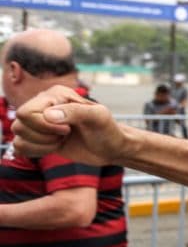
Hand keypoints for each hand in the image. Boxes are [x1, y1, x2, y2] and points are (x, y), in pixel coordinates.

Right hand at [13, 86, 128, 165]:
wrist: (111, 147)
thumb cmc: (108, 130)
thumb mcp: (98, 117)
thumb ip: (76, 112)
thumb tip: (49, 115)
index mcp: (55, 94)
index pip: (27, 112)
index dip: (44, 125)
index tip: (68, 129)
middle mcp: (43, 105)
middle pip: (19, 124)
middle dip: (43, 136)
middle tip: (65, 134)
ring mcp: (39, 121)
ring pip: (18, 135)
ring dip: (41, 144)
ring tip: (61, 140)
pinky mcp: (38, 137)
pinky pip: (20, 146)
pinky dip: (36, 151)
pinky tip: (54, 148)